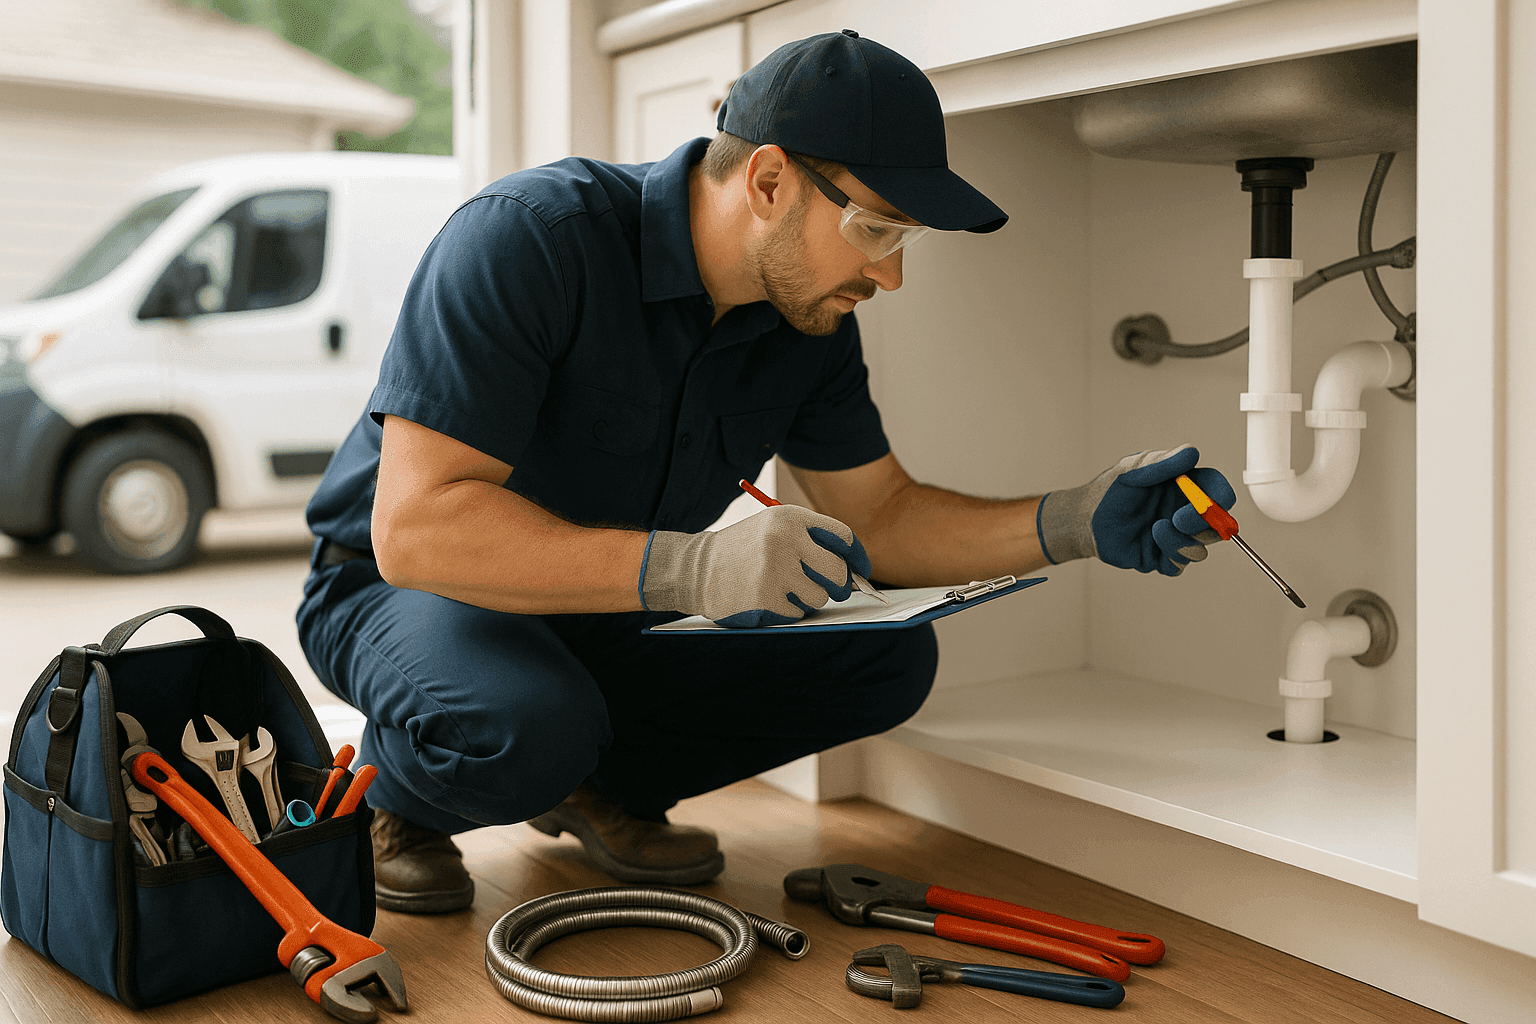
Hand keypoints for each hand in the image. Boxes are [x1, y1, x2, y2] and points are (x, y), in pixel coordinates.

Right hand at [640, 504, 872, 626]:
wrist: (697, 567)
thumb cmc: (743, 550)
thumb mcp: (773, 528)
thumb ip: (810, 540)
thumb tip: (852, 569)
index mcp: (791, 518)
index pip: (842, 536)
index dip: (857, 556)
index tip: (862, 570)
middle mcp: (785, 540)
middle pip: (837, 571)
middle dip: (839, 586)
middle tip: (834, 590)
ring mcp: (776, 570)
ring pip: (819, 597)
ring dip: (809, 599)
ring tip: (785, 589)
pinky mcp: (766, 597)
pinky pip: (797, 613)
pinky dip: (788, 610)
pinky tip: (769, 598)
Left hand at [1036, 444, 1235, 575]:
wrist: (1085, 519)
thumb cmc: (1109, 491)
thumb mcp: (1132, 471)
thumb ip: (1161, 463)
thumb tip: (1191, 453)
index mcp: (1184, 488)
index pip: (1217, 490)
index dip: (1221, 495)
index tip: (1213, 499)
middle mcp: (1184, 513)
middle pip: (1218, 523)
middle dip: (1205, 522)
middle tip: (1180, 518)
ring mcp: (1175, 537)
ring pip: (1201, 547)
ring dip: (1184, 539)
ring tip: (1156, 527)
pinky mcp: (1162, 558)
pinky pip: (1180, 564)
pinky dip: (1172, 553)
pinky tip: (1153, 537)